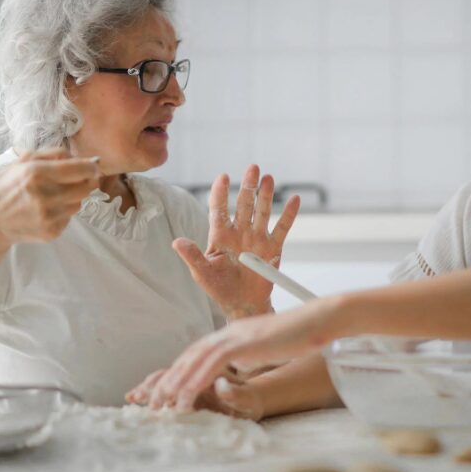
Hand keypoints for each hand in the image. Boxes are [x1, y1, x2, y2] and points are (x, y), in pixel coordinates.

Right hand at [0, 148, 100, 245]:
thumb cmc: (5, 187)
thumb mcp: (23, 162)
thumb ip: (55, 154)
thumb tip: (85, 158)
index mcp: (37, 174)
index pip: (82, 169)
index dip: (92, 166)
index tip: (92, 165)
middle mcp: (45, 196)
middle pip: (87, 187)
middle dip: (86, 180)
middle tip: (76, 178)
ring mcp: (50, 216)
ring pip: (80, 202)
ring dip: (74, 196)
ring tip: (54, 194)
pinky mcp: (52, 231)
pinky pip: (70, 217)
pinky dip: (64, 211)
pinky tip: (47, 209)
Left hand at [131, 297, 344, 411]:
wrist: (316, 320)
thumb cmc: (298, 335)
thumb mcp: (266, 347)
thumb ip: (248, 354)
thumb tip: (238, 366)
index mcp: (232, 333)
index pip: (197, 353)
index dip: (179, 372)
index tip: (166, 392)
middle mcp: (229, 332)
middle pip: (190, 355)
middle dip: (169, 379)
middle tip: (153, 402)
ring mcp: (235, 335)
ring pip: (196, 359)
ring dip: (177, 382)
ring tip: (163, 404)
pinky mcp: (244, 342)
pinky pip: (213, 362)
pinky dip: (197, 379)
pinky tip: (187, 394)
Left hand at [173, 164, 299, 319]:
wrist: (243, 303)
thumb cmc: (219, 288)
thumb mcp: (202, 273)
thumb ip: (192, 256)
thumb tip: (176, 242)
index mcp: (220, 235)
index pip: (219, 209)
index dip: (220, 193)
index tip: (223, 177)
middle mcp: (239, 232)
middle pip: (244, 204)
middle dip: (248, 186)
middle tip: (252, 168)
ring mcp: (257, 238)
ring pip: (262, 212)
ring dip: (265, 195)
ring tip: (268, 178)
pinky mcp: (273, 248)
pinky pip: (282, 229)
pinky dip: (288, 215)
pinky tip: (294, 200)